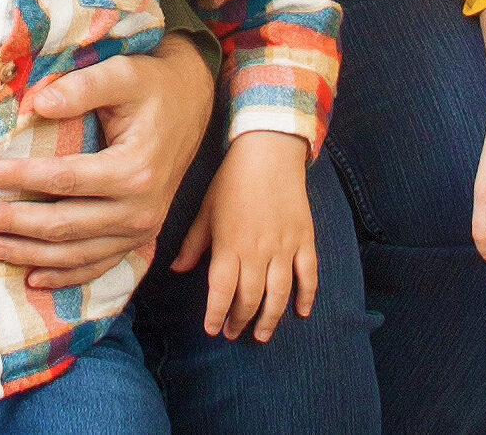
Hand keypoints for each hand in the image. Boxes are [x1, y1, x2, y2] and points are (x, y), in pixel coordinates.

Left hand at [0, 36, 216, 288]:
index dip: (18, 178)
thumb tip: (37, 104)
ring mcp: (141, 230)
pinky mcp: (140, 238)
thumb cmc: (153, 85)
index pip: (62, 181)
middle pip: (62, 225)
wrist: (194, 102)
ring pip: (75, 254)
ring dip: (28, 253)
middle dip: (11, 220)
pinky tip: (33, 275)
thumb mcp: (123, 74)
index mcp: (135, 170)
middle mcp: (140, 209)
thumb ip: (82, 87)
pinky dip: (64, 276)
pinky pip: (97, 267)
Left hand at [170, 129, 317, 340]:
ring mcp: (283, 246)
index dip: (216, 315)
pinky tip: (301, 313)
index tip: (213, 329)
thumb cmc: (232, 180)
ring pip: (278, 294)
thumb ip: (193, 243)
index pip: (221, 291)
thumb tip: (176, 270)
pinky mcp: (304, 238)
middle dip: (240, 320)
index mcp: (229, 245)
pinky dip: (307, 296)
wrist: (268, 150)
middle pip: (250, 298)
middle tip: (235, 332)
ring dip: (270, 318)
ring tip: (261, 334)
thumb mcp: (206, 210)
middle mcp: (257, 251)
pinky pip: (308, 274)